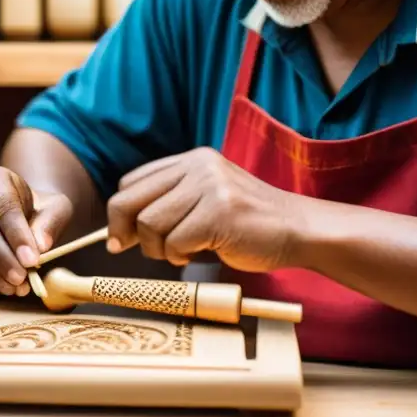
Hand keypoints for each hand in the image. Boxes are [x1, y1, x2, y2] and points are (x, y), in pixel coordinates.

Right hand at [0, 166, 72, 295]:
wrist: (11, 213)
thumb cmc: (35, 210)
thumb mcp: (54, 209)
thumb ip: (51, 223)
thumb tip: (40, 247)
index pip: (3, 205)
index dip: (16, 234)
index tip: (32, 260)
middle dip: (0, 258)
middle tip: (21, 279)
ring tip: (14, 288)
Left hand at [105, 147, 297, 272]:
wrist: (298, 229)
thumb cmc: (249, 224)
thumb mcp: (206, 200)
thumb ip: (169, 205)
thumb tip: (119, 233)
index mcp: (192, 160)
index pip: (132, 182)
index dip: (122, 212)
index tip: (122, 237)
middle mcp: (198, 166)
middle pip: (130, 200)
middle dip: (124, 231)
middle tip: (128, 249)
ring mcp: (209, 187)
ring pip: (150, 224)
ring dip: (159, 249)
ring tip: (181, 252)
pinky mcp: (219, 212)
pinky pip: (175, 242)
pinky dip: (180, 257)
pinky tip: (199, 254)